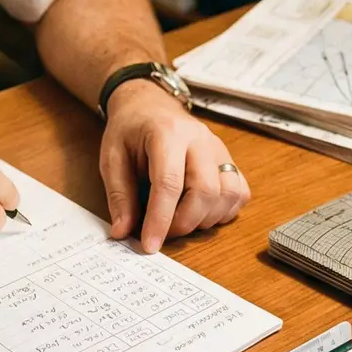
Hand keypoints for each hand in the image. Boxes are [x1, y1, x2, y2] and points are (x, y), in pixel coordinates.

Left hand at [99, 80, 249, 252]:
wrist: (149, 105)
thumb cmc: (130, 131)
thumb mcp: (111, 158)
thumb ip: (119, 195)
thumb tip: (123, 232)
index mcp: (166, 133)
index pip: (169, 184)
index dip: (160, 220)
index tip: (150, 245)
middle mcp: (199, 139)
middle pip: (205, 191)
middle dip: (184, 223)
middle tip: (163, 233)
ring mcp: (219, 148)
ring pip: (228, 194)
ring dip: (206, 219)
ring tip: (181, 221)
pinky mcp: (229, 159)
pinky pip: (240, 192)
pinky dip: (225, 211)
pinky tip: (202, 213)